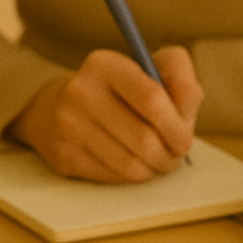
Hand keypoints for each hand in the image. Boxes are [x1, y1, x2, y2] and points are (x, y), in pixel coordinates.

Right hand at [7, 46, 202, 182]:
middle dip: (168, 155)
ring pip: (130, 165)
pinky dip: (130, 177)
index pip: (152, 99)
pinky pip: (113, 177)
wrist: (55, 109)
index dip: (176, 127)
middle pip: (144, 139)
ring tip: (154, 161)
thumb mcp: (149, 73)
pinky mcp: (62, 154)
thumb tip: (187, 103)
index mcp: (105, 64)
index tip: (184, 141)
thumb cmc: (118, 94)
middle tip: (173, 157)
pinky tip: (130, 163)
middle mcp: (81, 91)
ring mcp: (68, 124)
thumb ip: (179, 79)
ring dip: (152, 169)